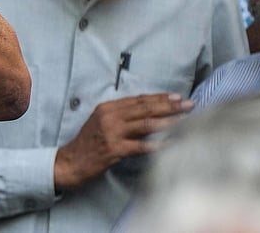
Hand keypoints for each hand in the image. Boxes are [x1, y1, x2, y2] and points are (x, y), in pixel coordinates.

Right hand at [53, 93, 191, 188]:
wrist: (70, 162)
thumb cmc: (88, 144)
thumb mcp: (101, 123)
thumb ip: (121, 116)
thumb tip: (148, 114)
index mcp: (108, 107)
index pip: (139, 100)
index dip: (159, 97)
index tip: (177, 97)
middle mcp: (110, 116)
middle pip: (145, 109)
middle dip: (170, 106)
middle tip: (189, 105)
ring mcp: (112, 132)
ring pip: (146, 124)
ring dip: (169, 121)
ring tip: (186, 120)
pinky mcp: (114, 149)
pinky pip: (141, 146)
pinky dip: (158, 144)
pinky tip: (172, 143)